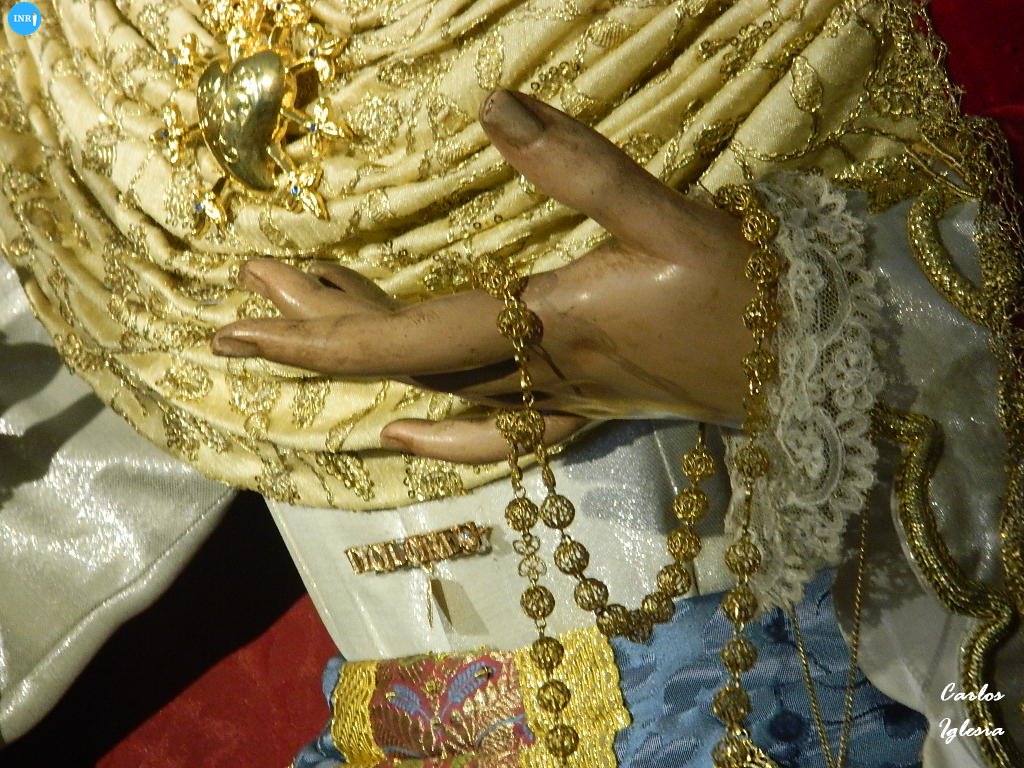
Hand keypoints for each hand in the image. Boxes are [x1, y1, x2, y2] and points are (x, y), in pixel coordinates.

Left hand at [212, 89, 753, 461]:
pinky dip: (437, 437)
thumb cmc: (739, 295)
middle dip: (312, 336)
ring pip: (432, 386)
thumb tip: (493, 105)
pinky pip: (489, 436)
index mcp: (540, 326)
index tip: (242, 327)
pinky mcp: (574, 409)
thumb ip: (579, 165)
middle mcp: (529, 375)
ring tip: (301, 316)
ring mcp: (548, 402)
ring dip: (362, 354)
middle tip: (241, 307)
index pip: (404, 341)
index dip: (317, 336)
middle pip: (399, 364)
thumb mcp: (667, 217)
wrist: (797, 368)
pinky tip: (398, 433)